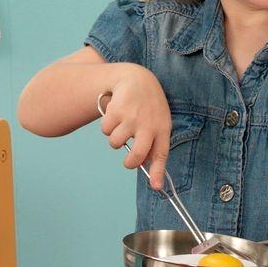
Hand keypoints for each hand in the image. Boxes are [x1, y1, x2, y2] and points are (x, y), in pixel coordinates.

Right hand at [96, 66, 172, 189]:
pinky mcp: (116, 111)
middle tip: (128, 162)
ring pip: (115, 143)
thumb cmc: (150, 108)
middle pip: (136, 155)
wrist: (137, 79)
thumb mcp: (159, 125)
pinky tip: (115, 116)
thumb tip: (149, 174)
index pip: (161, 155)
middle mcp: (148, 125)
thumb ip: (154, 147)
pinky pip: (105, 130)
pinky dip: (107, 127)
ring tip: (122, 127)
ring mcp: (131, 118)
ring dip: (115, 140)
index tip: (156, 187)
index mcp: (162, 130)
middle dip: (129, 163)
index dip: (158, 172)